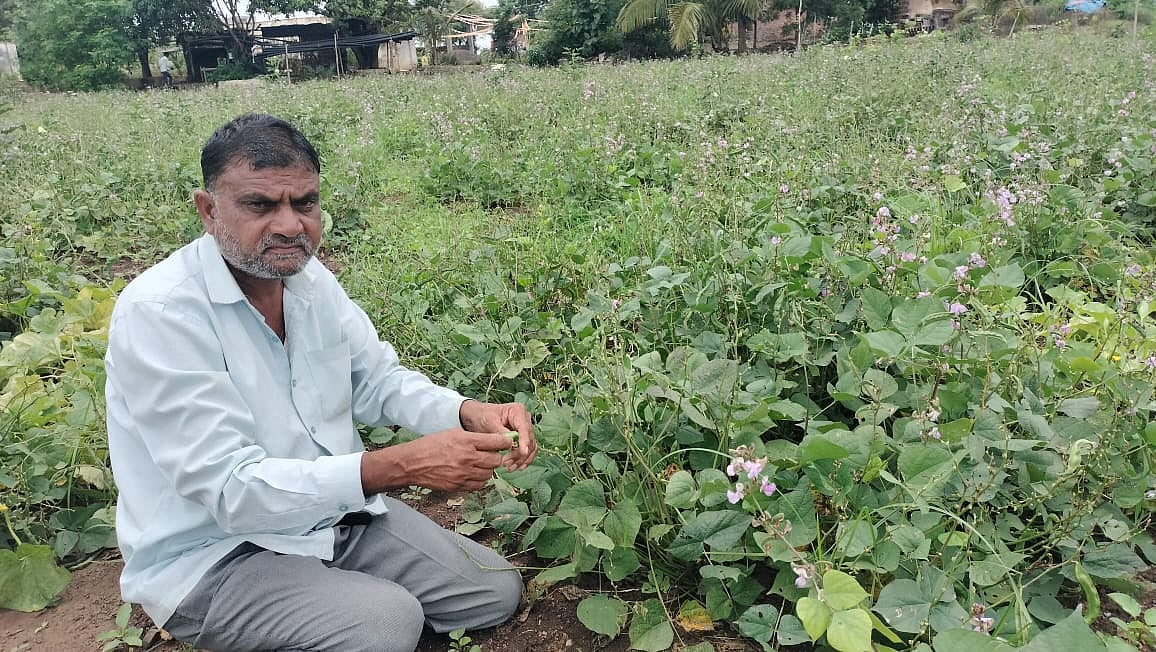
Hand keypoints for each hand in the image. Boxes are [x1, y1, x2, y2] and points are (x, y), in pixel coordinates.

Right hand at [361, 429, 513, 492]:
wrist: (413, 463)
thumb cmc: (432, 445)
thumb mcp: (453, 433)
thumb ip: (475, 438)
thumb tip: (495, 441)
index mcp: (466, 441)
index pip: (497, 441)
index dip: (504, 441)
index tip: (507, 442)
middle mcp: (467, 458)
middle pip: (496, 459)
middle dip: (495, 456)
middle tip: (490, 454)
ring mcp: (463, 474)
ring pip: (489, 474)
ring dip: (487, 469)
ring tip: (479, 464)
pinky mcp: (459, 486)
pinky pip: (480, 485)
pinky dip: (480, 480)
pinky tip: (473, 473)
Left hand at [459, 400, 537, 471]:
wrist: (478, 417)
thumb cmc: (483, 416)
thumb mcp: (488, 421)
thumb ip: (500, 431)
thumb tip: (510, 442)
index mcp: (518, 411)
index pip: (524, 428)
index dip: (525, 441)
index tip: (523, 453)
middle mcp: (525, 420)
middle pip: (529, 440)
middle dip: (520, 454)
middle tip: (506, 463)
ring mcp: (525, 430)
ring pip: (530, 447)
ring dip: (522, 459)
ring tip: (509, 467)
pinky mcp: (523, 439)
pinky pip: (528, 451)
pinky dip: (523, 460)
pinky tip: (517, 467)